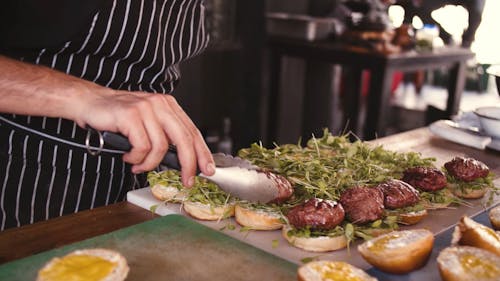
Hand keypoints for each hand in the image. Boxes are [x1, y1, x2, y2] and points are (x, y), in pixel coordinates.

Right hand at [76, 90, 214, 186]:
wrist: (90, 103)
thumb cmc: (119, 117)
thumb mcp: (148, 123)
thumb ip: (165, 136)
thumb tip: (184, 161)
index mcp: (168, 105)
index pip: (192, 131)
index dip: (202, 153)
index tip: (207, 169)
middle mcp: (160, 104)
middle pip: (184, 139)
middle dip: (188, 164)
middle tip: (186, 180)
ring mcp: (146, 108)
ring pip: (161, 147)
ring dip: (150, 163)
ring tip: (139, 165)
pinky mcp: (131, 115)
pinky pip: (142, 147)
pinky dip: (136, 158)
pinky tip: (128, 157)